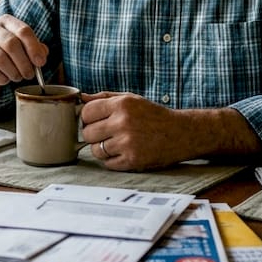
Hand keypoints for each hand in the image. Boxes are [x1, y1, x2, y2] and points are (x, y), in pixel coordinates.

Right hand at [0, 16, 47, 119]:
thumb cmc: (8, 58)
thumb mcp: (24, 51)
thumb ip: (36, 50)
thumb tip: (42, 55)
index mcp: (5, 21)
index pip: (23, 30)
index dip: (34, 48)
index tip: (41, 63)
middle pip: (11, 44)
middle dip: (24, 62)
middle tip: (30, 75)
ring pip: (0, 58)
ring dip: (13, 72)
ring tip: (17, 77)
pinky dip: (1, 78)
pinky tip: (4, 80)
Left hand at [79, 92, 200, 170]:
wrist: (180, 133)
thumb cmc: (153, 115)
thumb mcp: (131, 99)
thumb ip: (105, 98)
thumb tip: (81, 97)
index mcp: (122, 104)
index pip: (86, 112)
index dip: (88, 118)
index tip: (96, 121)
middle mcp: (123, 122)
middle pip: (88, 133)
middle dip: (93, 134)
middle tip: (106, 134)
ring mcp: (127, 143)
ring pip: (95, 150)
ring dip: (102, 149)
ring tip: (116, 144)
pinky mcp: (132, 161)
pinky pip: (107, 163)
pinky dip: (112, 160)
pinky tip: (124, 152)